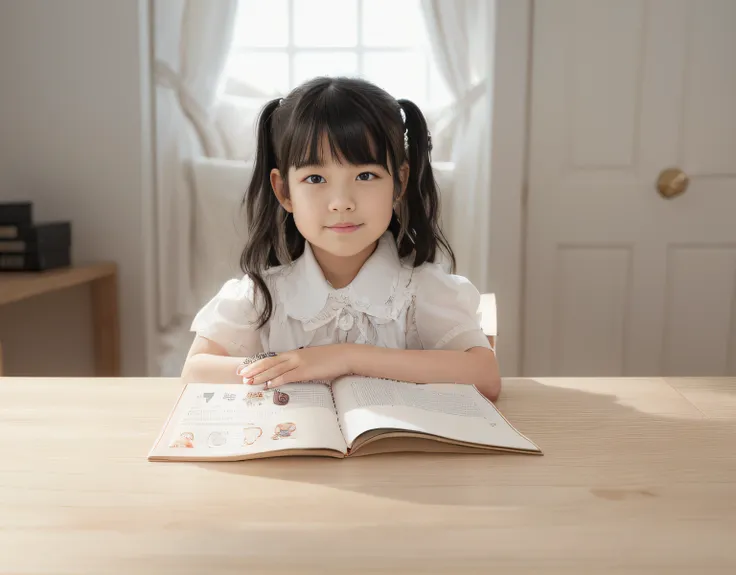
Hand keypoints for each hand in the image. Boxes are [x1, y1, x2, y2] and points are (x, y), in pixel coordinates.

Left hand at [237, 345, 351, 387]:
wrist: (343, 356)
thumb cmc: (329, 359)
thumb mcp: (310, 360)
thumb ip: (299, 366)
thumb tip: (291, 374)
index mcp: (293, 354)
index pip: (271, 359)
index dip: (257, 364)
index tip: (246, 369)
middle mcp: (293, 356)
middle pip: (268, 363)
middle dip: (253, 370)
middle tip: (241, 376)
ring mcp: (298, 363)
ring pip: (274, 370)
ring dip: (260, 377)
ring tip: (249, 382)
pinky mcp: (305, 371)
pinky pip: (287, 376)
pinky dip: (276, 381)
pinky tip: (268, 385)